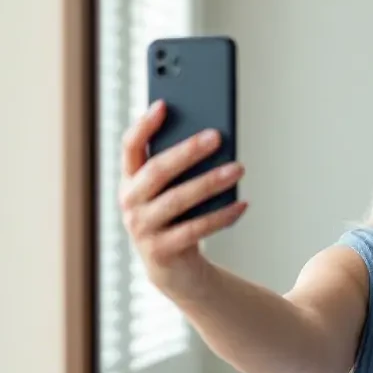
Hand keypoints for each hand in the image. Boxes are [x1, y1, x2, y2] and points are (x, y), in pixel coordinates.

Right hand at [118, 100, 246, 294]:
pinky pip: (195, 229)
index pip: (130, 146)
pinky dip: (221, 216)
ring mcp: (142, 228)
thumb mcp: (172, 191)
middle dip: (188, 152)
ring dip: (210, 182)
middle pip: (157, 171)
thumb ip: (181, 167)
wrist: (174, 268)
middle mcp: (130, 202)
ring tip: (238, 168)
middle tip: (216, 136)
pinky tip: (242, 205)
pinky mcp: (161, 251)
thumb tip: (212, 138)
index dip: (144, 125)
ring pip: (178, 200)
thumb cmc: (177, 218)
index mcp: (129, 180)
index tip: (163, 105)